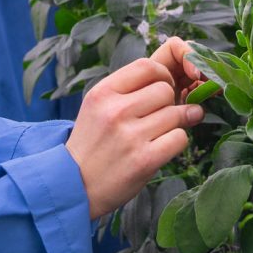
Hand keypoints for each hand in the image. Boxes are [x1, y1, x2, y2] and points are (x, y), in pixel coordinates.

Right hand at [67, 38, 206, 220]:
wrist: (74, 186)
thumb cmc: (92, 144)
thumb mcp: (98, 108)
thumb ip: (129, 91)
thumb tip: (175, 83)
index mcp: (102, 93)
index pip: (146, 66)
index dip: (162, 75)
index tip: (162, 88)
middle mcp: (115, 111)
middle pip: (165, 90)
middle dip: (169, 102)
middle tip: (158, 116)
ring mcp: (130, 136)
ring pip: (176, 113)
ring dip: (175, 123)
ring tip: (159, 133)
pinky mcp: (144, 160)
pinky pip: (179, 138)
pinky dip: (176, 142)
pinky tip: (161, 148)